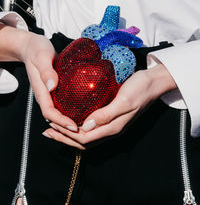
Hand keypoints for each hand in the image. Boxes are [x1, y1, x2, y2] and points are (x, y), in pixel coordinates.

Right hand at [0, 26, 77, 136]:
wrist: (32, 47)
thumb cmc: (37, 50)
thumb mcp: (42, 57)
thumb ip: (46, 71)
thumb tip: (52, 86)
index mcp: (41, 91)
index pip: (50, 112)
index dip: (61, 122)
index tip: (74, 126)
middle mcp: (45, 95)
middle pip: (54, 117)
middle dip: (67, 127)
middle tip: (84, 131)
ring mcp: (50, 93)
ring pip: (58, 112)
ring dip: (69, 121)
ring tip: (85, 125)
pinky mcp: (55, 89)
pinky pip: (62, 104)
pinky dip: (70, 111)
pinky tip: (83, 112)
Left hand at [43, 64, 176, 149]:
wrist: (153, 83)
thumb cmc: (139, 88)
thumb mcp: (124, 100)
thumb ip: (106, 115)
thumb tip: (85, 127)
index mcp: (113, 127)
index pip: (85, 138)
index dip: (66, 135)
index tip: (51, 126)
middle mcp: (112, 129)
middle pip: (84, 141)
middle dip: (64, 138)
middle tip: (47, 131)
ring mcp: (112, 124)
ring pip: (87, 137)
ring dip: (69, 135)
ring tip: (54, 129)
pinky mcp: (112, 117)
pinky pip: (92, 128)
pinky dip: (79, 128)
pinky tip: (72, 120)